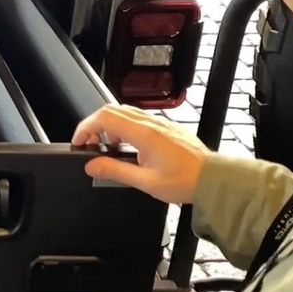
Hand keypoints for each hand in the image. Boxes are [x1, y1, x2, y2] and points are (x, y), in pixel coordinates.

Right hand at [71, 104, 209, 203]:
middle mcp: (152, 123)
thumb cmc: (185, 180)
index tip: (79, 140)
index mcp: (144, 133)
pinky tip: (128, 146)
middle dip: (94, 125)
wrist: (212, 179)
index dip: (86, 127)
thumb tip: (92, 165)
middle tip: (89, 143)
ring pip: (125, 112)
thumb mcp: (145, 181)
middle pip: (112, 110)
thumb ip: (115, 171)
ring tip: (107, 146)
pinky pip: (139, 118)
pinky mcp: (166, 127)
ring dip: (109, 125)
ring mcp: (160, 123)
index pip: (105, 117)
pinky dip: (124, 127)